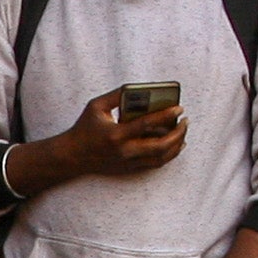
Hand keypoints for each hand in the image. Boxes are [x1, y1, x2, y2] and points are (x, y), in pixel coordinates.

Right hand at [19, 89, 187, 190]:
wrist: (73, 155)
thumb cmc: (84, 128)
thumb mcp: (96, 106)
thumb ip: (117, 95)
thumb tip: (138, 88)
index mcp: (116, 134)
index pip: (147, 124)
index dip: (166, 116)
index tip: (179, 108)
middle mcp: (124, 151)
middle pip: (160, 145)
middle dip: (178, 133)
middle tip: (185, 121)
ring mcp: (128, 162)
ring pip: (161, 158)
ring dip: (177, 145)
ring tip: (183, 132)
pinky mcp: (129, 168)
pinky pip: (156, 164)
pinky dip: (169, 155)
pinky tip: (176, 145)